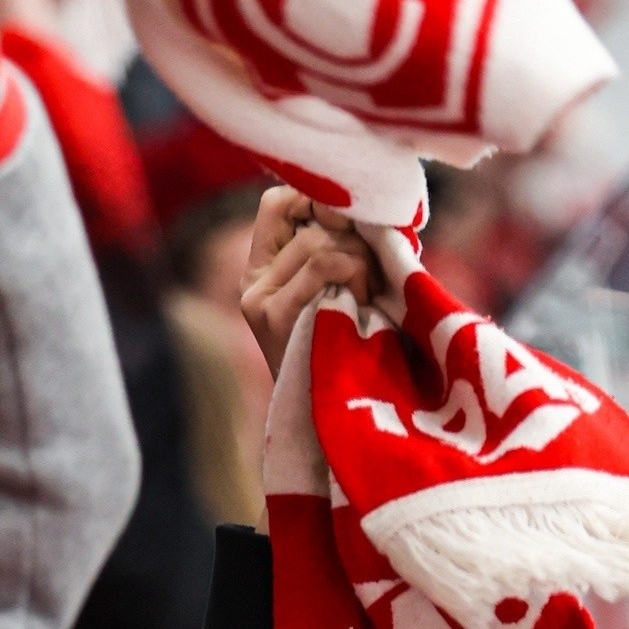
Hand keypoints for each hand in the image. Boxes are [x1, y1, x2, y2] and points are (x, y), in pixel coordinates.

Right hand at [239, 190, 378, 377]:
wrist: (343, 426)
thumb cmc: (358, 359)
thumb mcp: (343, 297)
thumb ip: (340, 252)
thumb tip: (359, 205)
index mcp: (261, 274)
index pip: (277, 203)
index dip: (319, 202)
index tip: (355, 227)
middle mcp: (252, 285)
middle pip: (311, 224)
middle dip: (357, 242)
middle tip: (375, 278)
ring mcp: (260, 303)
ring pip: (320, 242)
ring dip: (362, 262)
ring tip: (371, 298)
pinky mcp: (276, 317)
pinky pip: (326, 263)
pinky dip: (358, 274)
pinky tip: (366, 304)